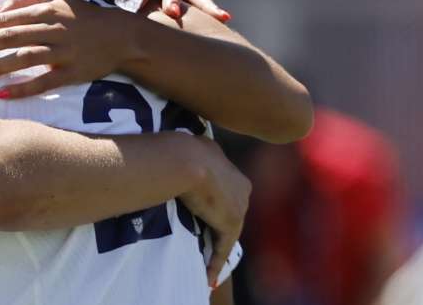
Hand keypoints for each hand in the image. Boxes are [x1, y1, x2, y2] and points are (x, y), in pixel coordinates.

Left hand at [0, 0, 143, 98]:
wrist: (119, 35)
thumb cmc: (81, 16)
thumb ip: (25, 0)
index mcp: (45, 10)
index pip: (6, 19)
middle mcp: (53, 29)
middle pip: (11, 37)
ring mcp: (64, 51)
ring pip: (26, 58)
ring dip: (1, 66)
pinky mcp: (73, 72)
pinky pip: (45, 82)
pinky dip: (24, 88)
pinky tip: (5, 94)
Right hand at [179, 136, 250, 287]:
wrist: (185, 159)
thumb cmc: (180, 151)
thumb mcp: (192, 147)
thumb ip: (197, 153)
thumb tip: (189, 147)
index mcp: (231, 168)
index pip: (225, 191)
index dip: (215, 203)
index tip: (202, 213)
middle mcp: (241, 186)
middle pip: (230, 210)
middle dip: (219, 223)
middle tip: (203, 237)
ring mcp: (239, 205)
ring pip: (227, 229)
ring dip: (217, 243)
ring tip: (205, 258)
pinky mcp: (232, 222)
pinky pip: (223, 247)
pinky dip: (215, 261)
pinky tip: (208, 275)